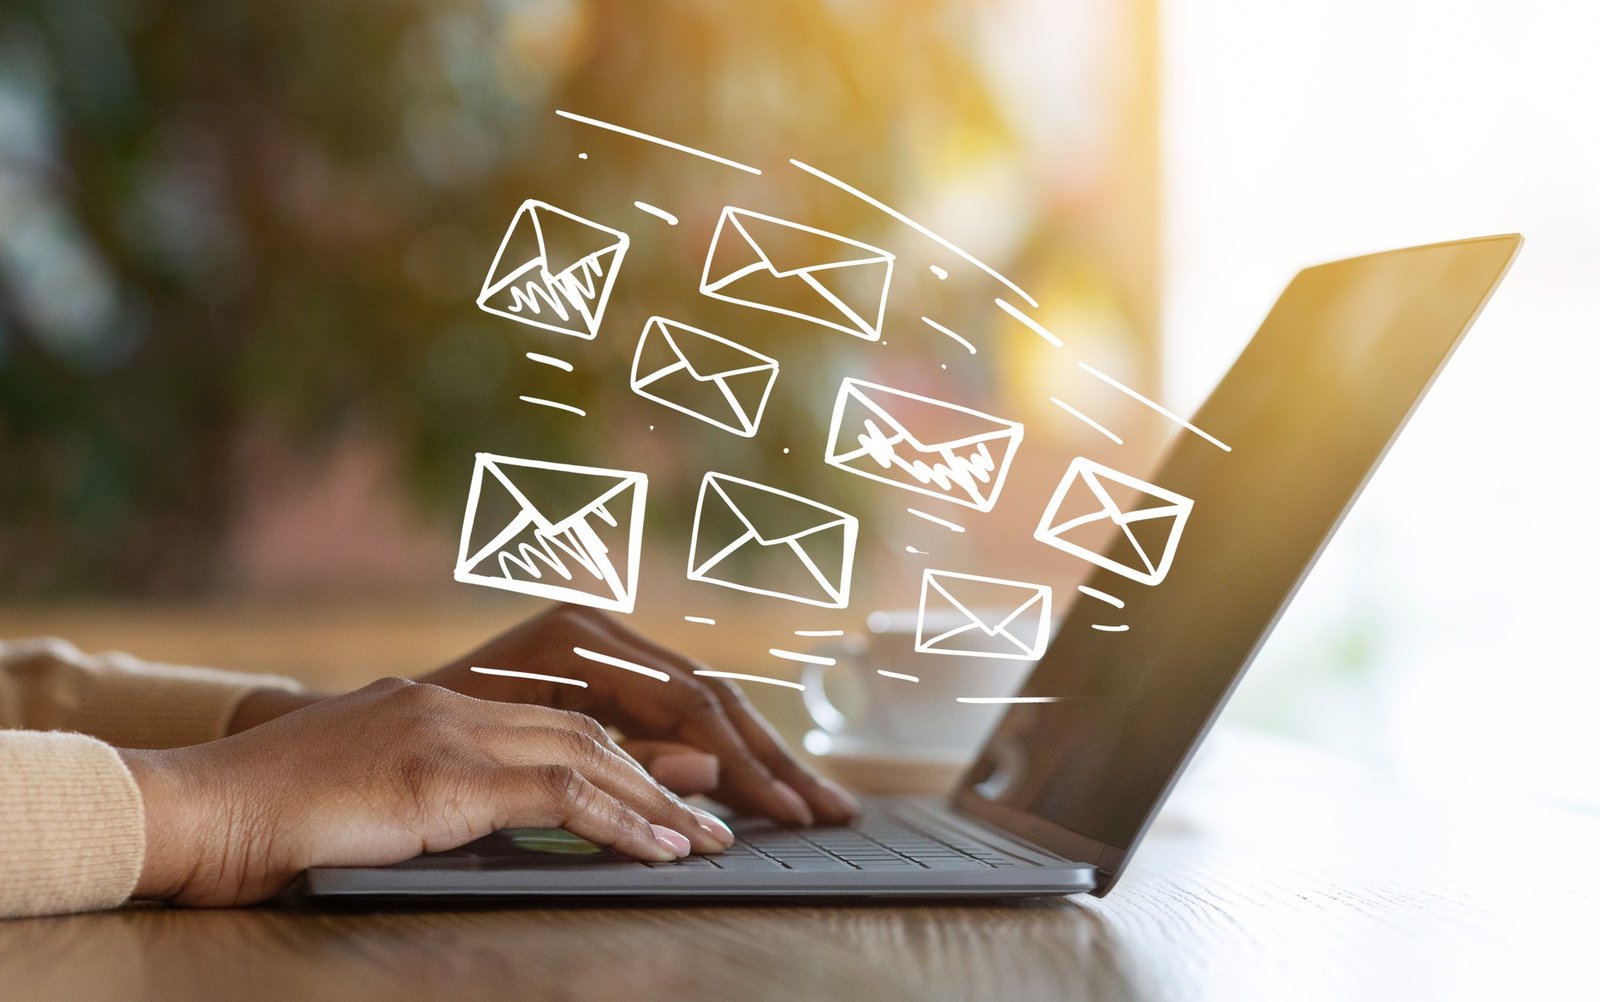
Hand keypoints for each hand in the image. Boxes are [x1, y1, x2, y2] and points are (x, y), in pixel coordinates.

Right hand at [123, 677, 733, 906]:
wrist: (199, 807)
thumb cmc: (274, 814)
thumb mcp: (374, 793)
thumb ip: (450, 786)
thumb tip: (527, 808)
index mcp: (440, 703)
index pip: (562, 722)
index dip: (630, 754)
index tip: (681, 787)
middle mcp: (455, 705)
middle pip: (591, 731)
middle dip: (664, 773)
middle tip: (723, 810)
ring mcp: (449, 733)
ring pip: (588, 758)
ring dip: (658, 801)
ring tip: (709, 838)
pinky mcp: (441, 777)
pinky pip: (557, 798)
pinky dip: (620, 823)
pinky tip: (659, 848)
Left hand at [416, 605, 857, 826]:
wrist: (326, 752)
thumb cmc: (408, 755)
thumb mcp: (511, 760)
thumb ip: (612, 762)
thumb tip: (707, 772)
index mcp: (577, 638)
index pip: (689, 700)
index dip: (744, 762)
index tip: (785, 812)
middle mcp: (596, 633)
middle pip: (710, 697)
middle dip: (773, 760)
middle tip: (830, 812)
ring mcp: (599, 653)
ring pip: (702, 706)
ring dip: (761, 760)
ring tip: (815, 804)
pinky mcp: (598, 681)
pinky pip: (674, 718)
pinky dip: (718, 758)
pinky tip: (755, 788)